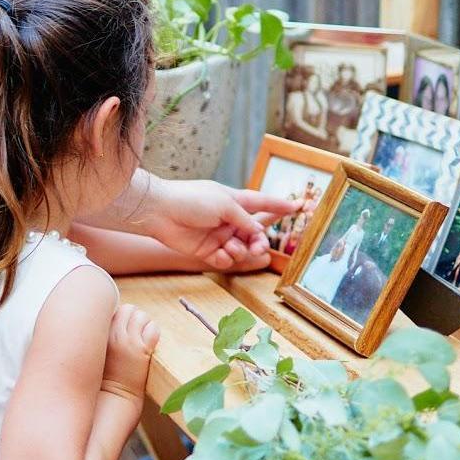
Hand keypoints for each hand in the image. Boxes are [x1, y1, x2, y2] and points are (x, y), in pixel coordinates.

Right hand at [101, 304, 160, 399]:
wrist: (115, 394)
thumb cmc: (106, 374)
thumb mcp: (99, 349)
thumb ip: (105, 332)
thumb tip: (117, 316)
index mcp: (102, 333)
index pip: (117, 309)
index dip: (124, 317)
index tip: (126, 329)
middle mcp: (115, 334)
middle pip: (130, 309)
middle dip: (135, 317)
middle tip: (136, 332)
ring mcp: (129, 342)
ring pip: (143, 316)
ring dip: (146, 324)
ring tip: (143, 338)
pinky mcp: (143, 350)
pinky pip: (153, 329)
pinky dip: (154, 332)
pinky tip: (150, 343)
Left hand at [142, 177, 294, 273]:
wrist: (160, 212)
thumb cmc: (192, 200)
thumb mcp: (224, 204)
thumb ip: (244, 218)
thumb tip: (257, 230)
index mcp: (235, 201)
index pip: (263, 203)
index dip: (280, 206)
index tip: (299, 206)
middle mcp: (229, 219)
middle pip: (254, 234)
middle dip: (259, 242)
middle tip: (257, 247)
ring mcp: (218, 235)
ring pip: (241, 249)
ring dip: (240, 251)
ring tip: (230, 247)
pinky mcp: (206, 250)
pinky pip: (224, 259)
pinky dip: (224, 259)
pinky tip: (218, 254)